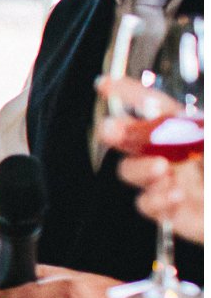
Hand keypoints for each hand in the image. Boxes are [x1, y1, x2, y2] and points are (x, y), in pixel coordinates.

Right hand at [98, 82, 204, 244]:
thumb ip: (190, 128)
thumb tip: (169, 120)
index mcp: (192, 130)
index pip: (155, 106)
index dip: (129, 93)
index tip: (105, 85)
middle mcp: (178, 155)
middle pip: (134, 141)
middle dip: (119, 134)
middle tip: (113, 132)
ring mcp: (174, 183)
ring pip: (134, 173)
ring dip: (140, 170)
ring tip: (160, 170)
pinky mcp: (174, 213)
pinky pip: (149, 206)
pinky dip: (158, 200)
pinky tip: (175, 196)